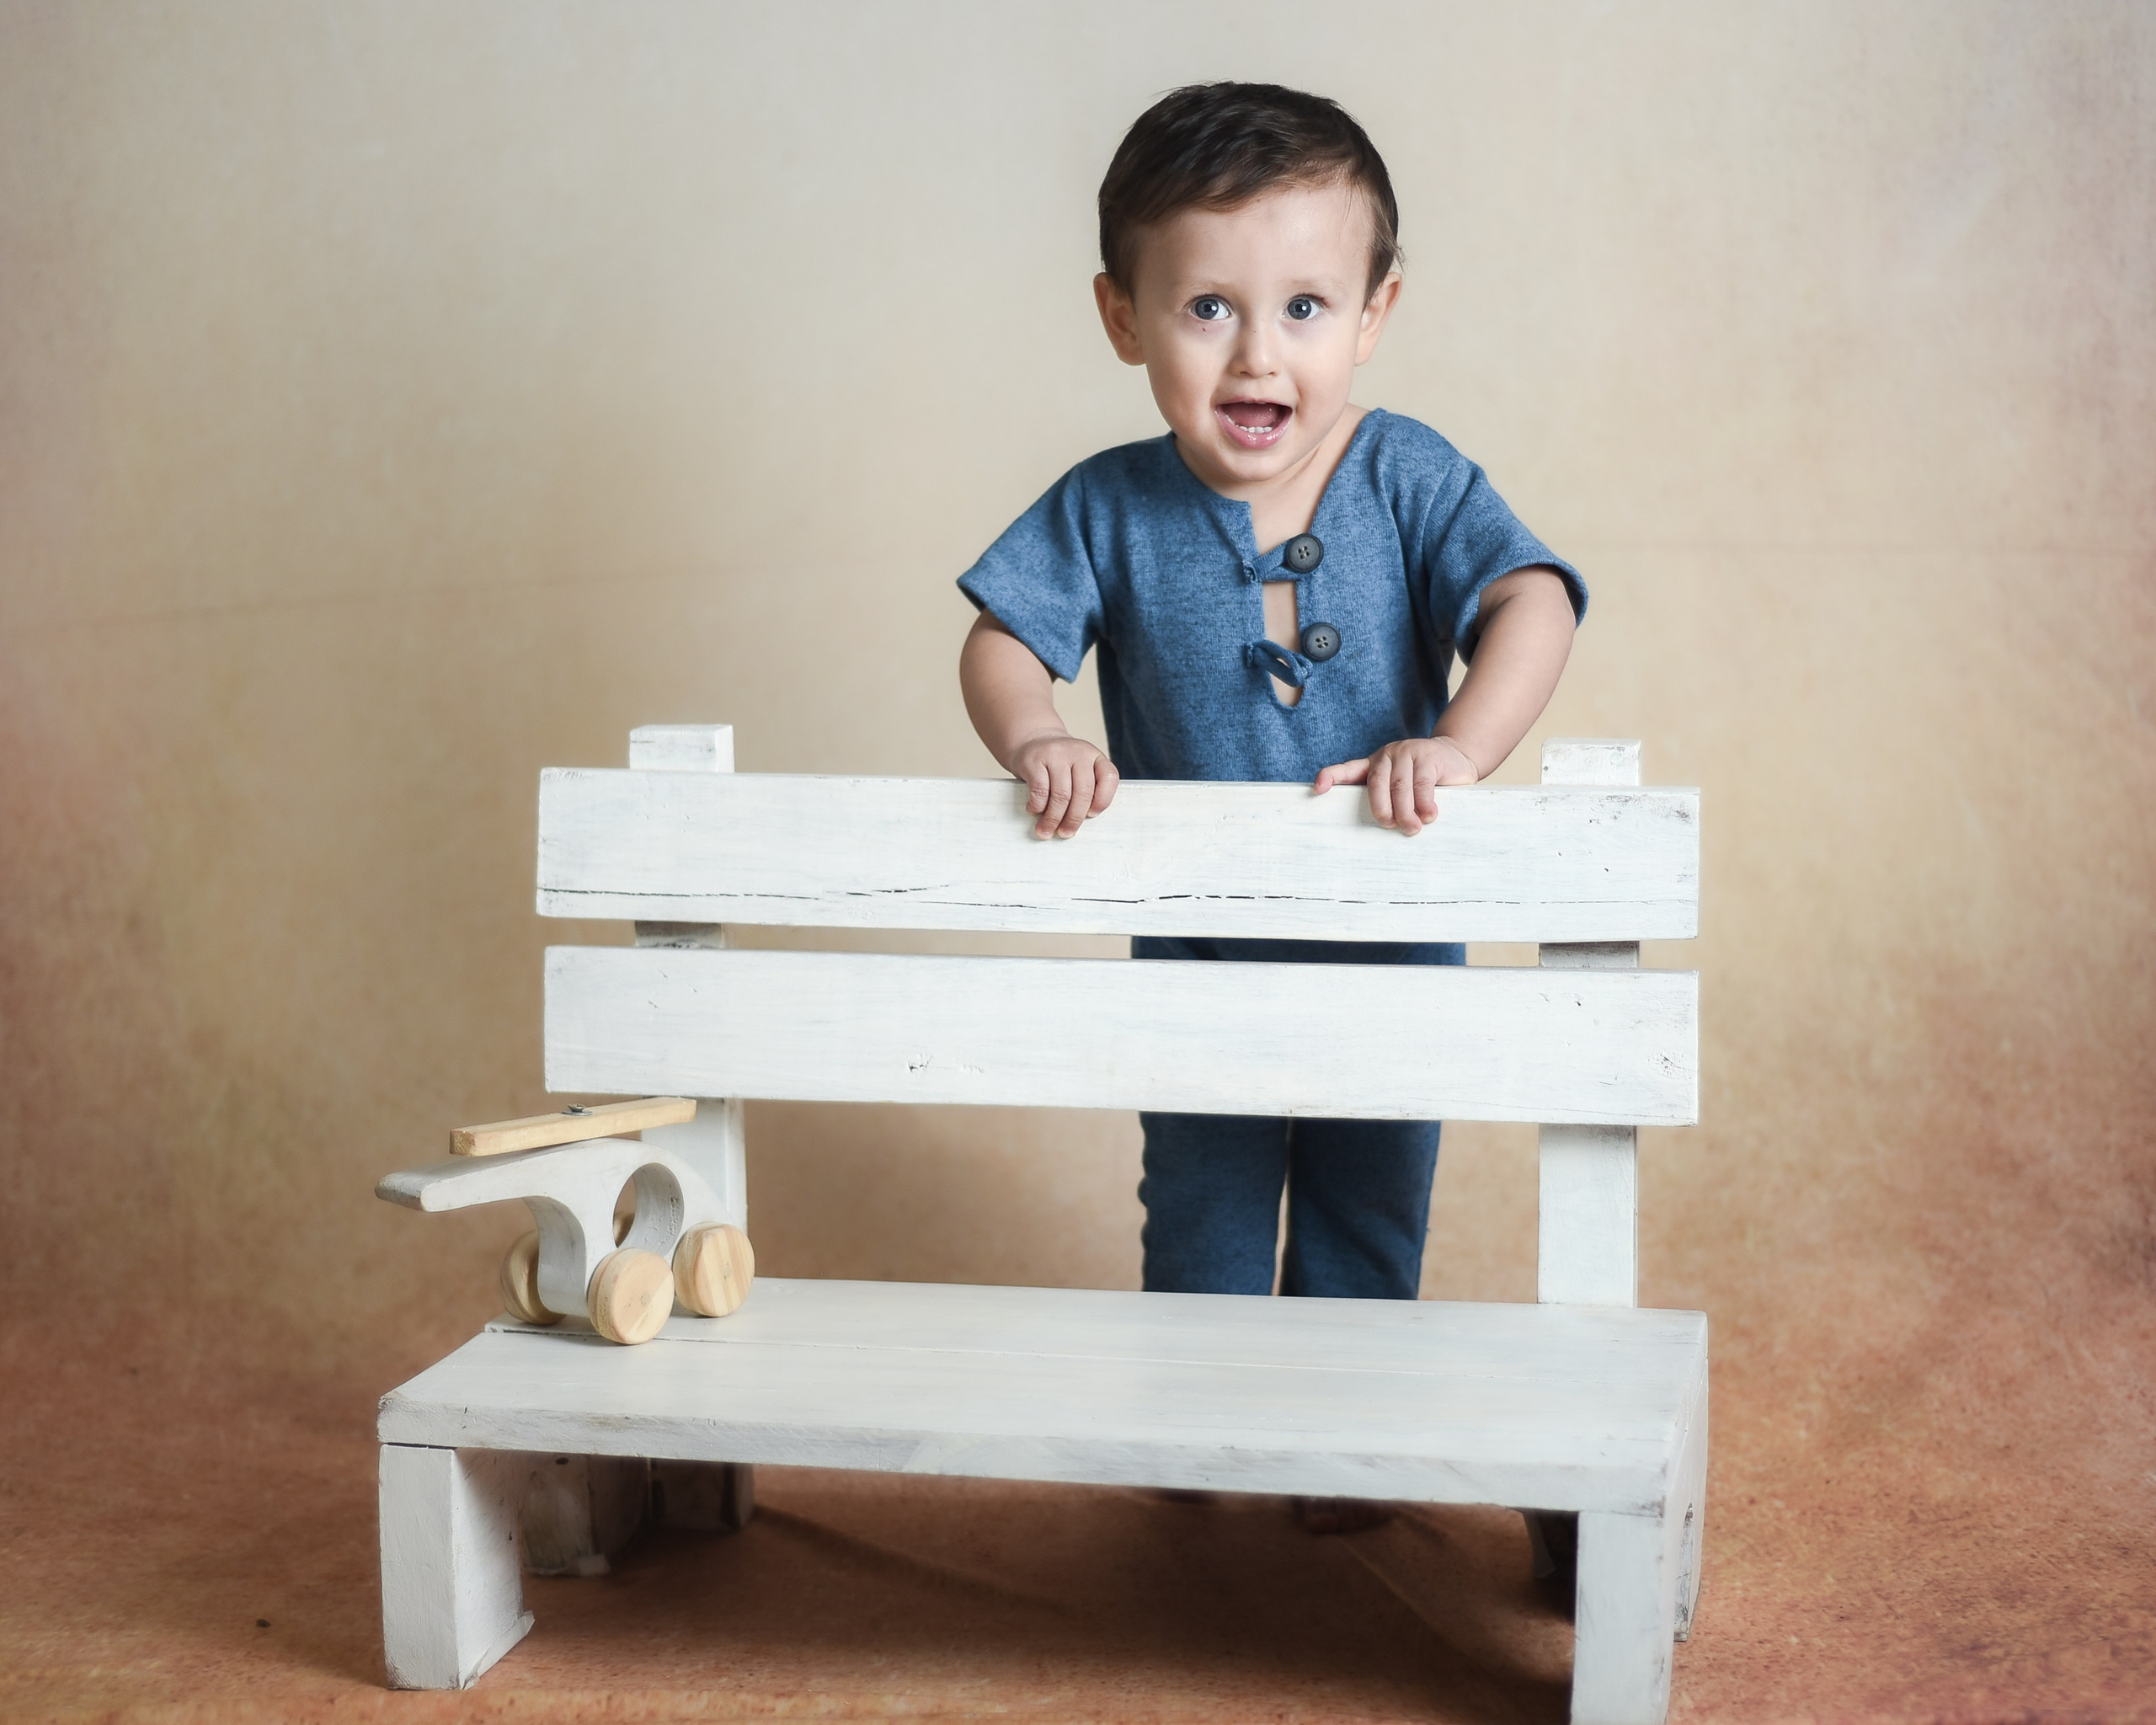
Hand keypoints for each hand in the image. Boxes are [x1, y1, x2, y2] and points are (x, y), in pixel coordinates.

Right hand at [1010, 732, 1118, 838]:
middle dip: (1074, 819)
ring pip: (1061, 795)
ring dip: (1053, 818)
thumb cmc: (1058, 765)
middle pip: (1083, 792)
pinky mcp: (1035, 760)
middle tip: (1065, 833)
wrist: (1032, 741)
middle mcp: (1078, 752)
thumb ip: (1086, 788)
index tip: (1091, 815)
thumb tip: (1077, 823)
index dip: (1102, 800)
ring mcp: (1056, 754)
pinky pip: (1040, 791)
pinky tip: (1034, 811)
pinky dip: (1038, 806)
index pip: (1109, 777)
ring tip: (1046, 830)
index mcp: (1095, 756)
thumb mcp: (1078, 769)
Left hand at [1313, 735, 1480, 835]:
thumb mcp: (1402, 786)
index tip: (1318, 790)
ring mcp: (1408, 752)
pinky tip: (1429, 816)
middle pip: (1376, 784)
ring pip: (1400, 786)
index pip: (1347, 769)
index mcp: (1373, 764)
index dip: (1330, 777)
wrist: (1456, 757)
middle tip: (1390, 826)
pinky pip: (1422, 783)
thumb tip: (1385, 831)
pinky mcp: (1429, 756)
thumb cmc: (1423, 780)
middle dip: (1381, 808)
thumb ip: (1390, 800)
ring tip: (1412, 828)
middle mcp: (1387, 756)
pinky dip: (1424, 803)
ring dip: (1405, 811)